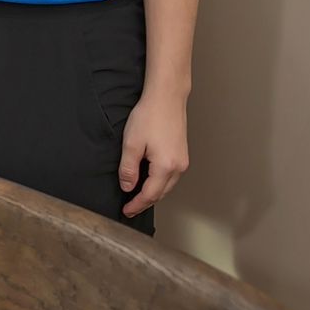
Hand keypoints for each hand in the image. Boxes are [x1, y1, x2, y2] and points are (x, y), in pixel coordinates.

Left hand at [118, 86, 188, 217]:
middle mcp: (179, 167)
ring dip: (153, 193)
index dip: (136, 205)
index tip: (126, 211)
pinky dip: (159, 183)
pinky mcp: (182, 154)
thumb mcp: (131, 143)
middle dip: (145, 202)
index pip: (150, 194)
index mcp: (166, 167)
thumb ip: (128, 169)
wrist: (166, 98)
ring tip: (137, 197)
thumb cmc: (149, 116)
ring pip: (167, 186)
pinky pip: (171, 176)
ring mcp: (183, 161)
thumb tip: (127, 187)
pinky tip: (149, 181)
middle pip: (161, 193)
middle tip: (130, 208)